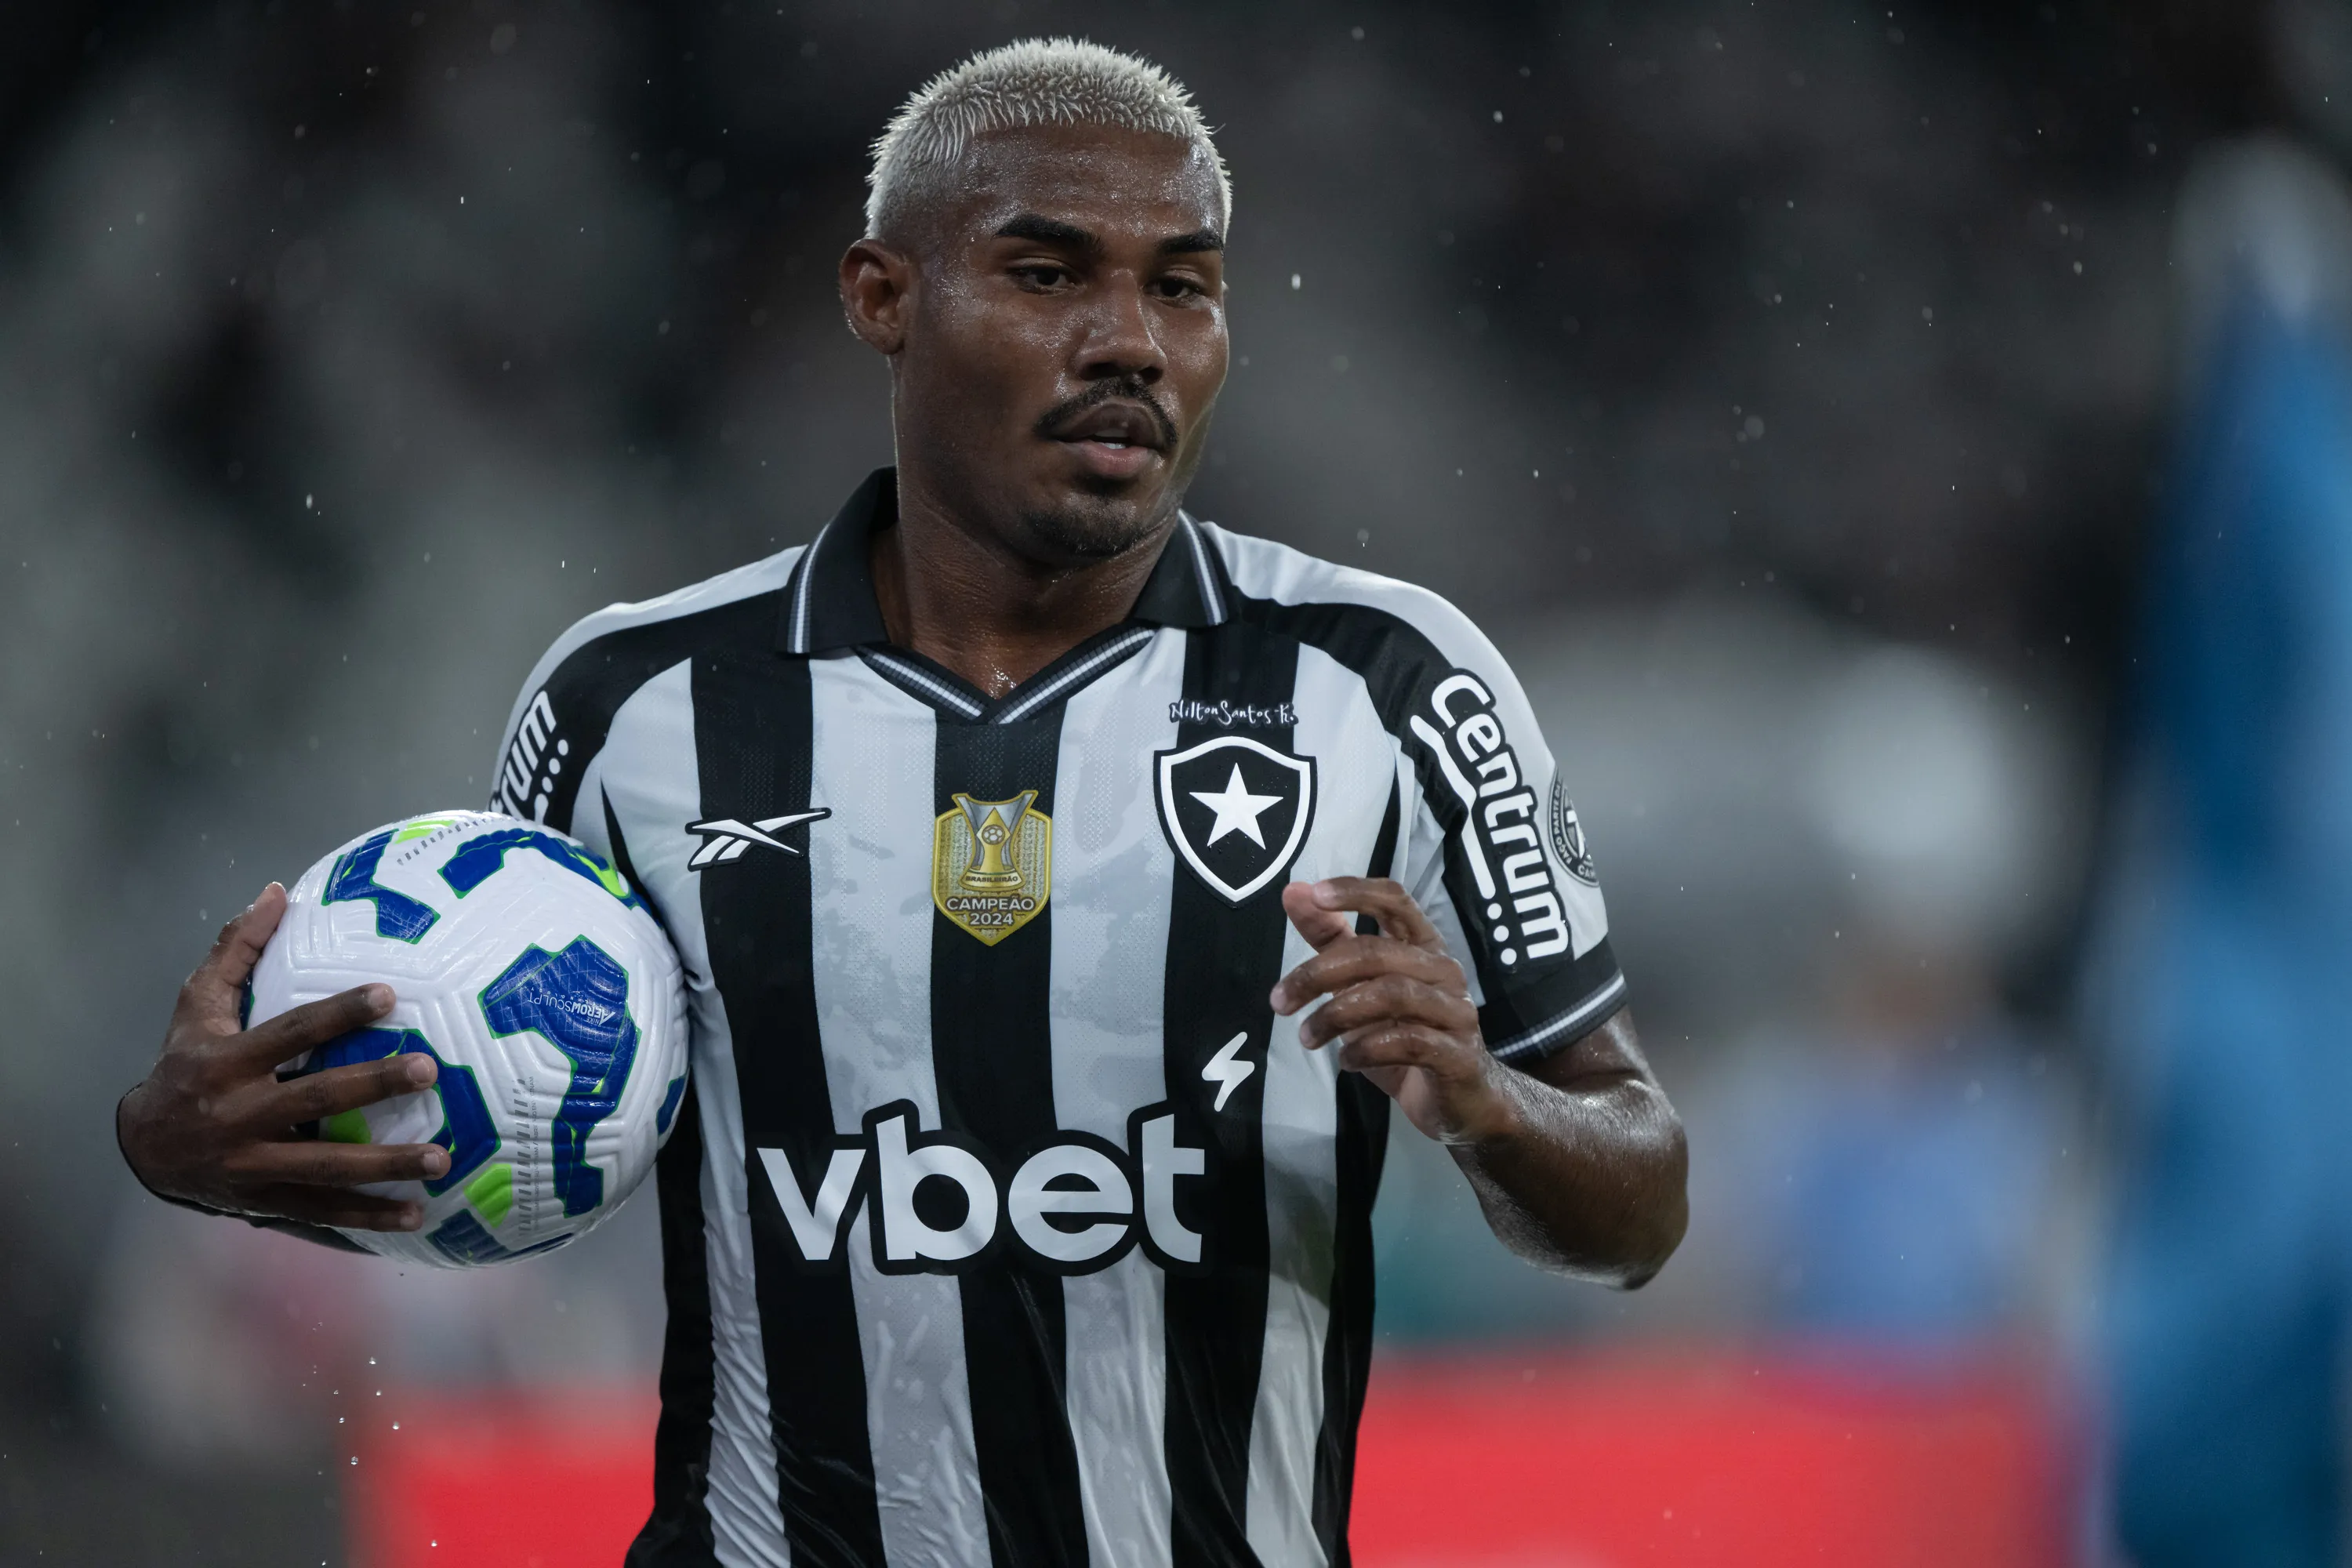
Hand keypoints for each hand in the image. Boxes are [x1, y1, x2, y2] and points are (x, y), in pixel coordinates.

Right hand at [117, 883, 449, 1230]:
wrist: (145, 1149)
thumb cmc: (185, 1063)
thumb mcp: (197, 1005)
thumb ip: (236, 949)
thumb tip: (277, 891)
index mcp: (226, 1062)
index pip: (290, 1032)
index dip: (338, 1013)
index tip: (390, 995)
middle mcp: (238, 1116)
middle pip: (314, 1100)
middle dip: (373, 1086)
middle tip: (429, 1070)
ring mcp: (251, 1166)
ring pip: (324, 1168)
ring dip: (385, 1166)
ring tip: (443, 1159)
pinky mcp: (264, 1203)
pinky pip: (322, 1214)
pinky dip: (368, 1219)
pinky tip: (417, 1216)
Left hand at [1269, 877, 1517, 1145]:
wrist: (1461, 1102)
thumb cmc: (1406, 1036)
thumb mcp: (1360, 987)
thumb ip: (1330, 940)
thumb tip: (1294, 892)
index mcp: (1422, 946)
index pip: (1395, 901)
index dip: (1356, 892)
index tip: (1314, 894)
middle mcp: (1443, 971)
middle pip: (1377, 952)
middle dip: (1318, 973)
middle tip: (1279, 1001)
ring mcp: (1455, 1012)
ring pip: (1392, 994)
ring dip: (1336, 1015)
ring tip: (1307, 1037)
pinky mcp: (1458, 1055)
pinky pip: (1408, 1042)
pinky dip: (1367, 1049)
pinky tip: (1346, 1060)